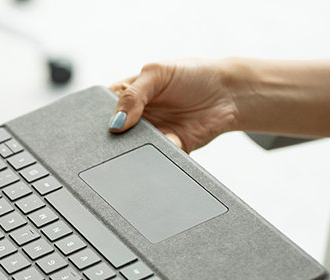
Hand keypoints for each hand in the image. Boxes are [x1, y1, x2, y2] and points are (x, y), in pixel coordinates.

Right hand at [109, 59, 239, 151]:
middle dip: (117, 137)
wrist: (229, 93)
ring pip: (134, 149)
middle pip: (115, 134)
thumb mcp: (157, 72)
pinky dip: (160, 154)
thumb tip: (115, 122)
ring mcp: (152, 134)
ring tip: (147, 137)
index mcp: (128, 94)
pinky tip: (168, 140)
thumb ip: (133, 94)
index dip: (100, 116)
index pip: (103, 108)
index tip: (104, 122)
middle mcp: (137, 117)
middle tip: (122, 133)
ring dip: (138, 148)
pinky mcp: (169, 148)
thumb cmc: (194, 74)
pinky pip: (158, 157)